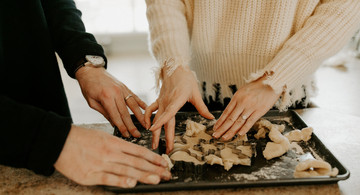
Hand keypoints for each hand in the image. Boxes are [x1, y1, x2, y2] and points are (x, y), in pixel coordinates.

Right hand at [54, 125, 170, 187]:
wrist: (59, 141)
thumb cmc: (82, 138)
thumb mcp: (102, 137)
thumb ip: (118, 146)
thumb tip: (133, 156)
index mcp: (114, 142)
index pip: (139, 151)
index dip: (153, 158)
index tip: (164, 163)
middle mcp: (111, 152)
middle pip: (137, 162)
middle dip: (154, 168)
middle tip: (167, 173)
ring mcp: (101, 164)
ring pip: (127, 169)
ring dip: (143, 175)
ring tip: (157, 179)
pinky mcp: (91, 175)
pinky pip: (109, 178)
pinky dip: (121, 180)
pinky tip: (132, 183)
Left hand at [76, 66, 146, 137]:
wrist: (91, 70)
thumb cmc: (88, 86)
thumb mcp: (92, 102)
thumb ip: (104, 113)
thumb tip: (114, 123)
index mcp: (106, 97)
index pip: (116, 116)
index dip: (122, 127)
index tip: (127, 135)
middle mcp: (116, 93)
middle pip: (126, 112)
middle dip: (132, 125)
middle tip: (137, 134)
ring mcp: (122, 89)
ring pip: (133, 105)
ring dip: (140, 116)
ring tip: (145, 124)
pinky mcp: (125, 87)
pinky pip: (135, 96)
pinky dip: (141, 103)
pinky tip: (146, 109)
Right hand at [144, 66, 213, 153]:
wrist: (175, 66)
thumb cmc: (186, 79)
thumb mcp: (196, 92)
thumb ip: (202, 107)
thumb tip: (211, 118)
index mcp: (177, 99)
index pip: (168, 112)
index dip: (161, 121)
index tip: (153, 130)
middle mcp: (167, 102)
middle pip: (162, 121)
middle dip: (161, 136)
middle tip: (161, 149)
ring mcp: (161, 101)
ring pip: (155, 118)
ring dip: (154, 131)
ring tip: (154, 143)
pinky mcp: (159, 100)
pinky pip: (151, 110)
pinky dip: (147, 118)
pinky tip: (147, 126)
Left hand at [213, 76, 280, 140]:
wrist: (271, 82)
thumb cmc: (257, 86)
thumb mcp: (243, 91)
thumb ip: (237, 101)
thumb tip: (230, 112)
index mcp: (236, 97)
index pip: (226, 112)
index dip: (220, 122)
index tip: (215, 128)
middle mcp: (242, 103)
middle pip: (230, 119)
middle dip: (222, 129)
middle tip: (215, 136)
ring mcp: (250, 107)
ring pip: (238, 122)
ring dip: (231, 131)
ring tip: (224, 138)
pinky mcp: (259, 111)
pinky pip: (250, 122)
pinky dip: (244, 129)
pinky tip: (239, 134)